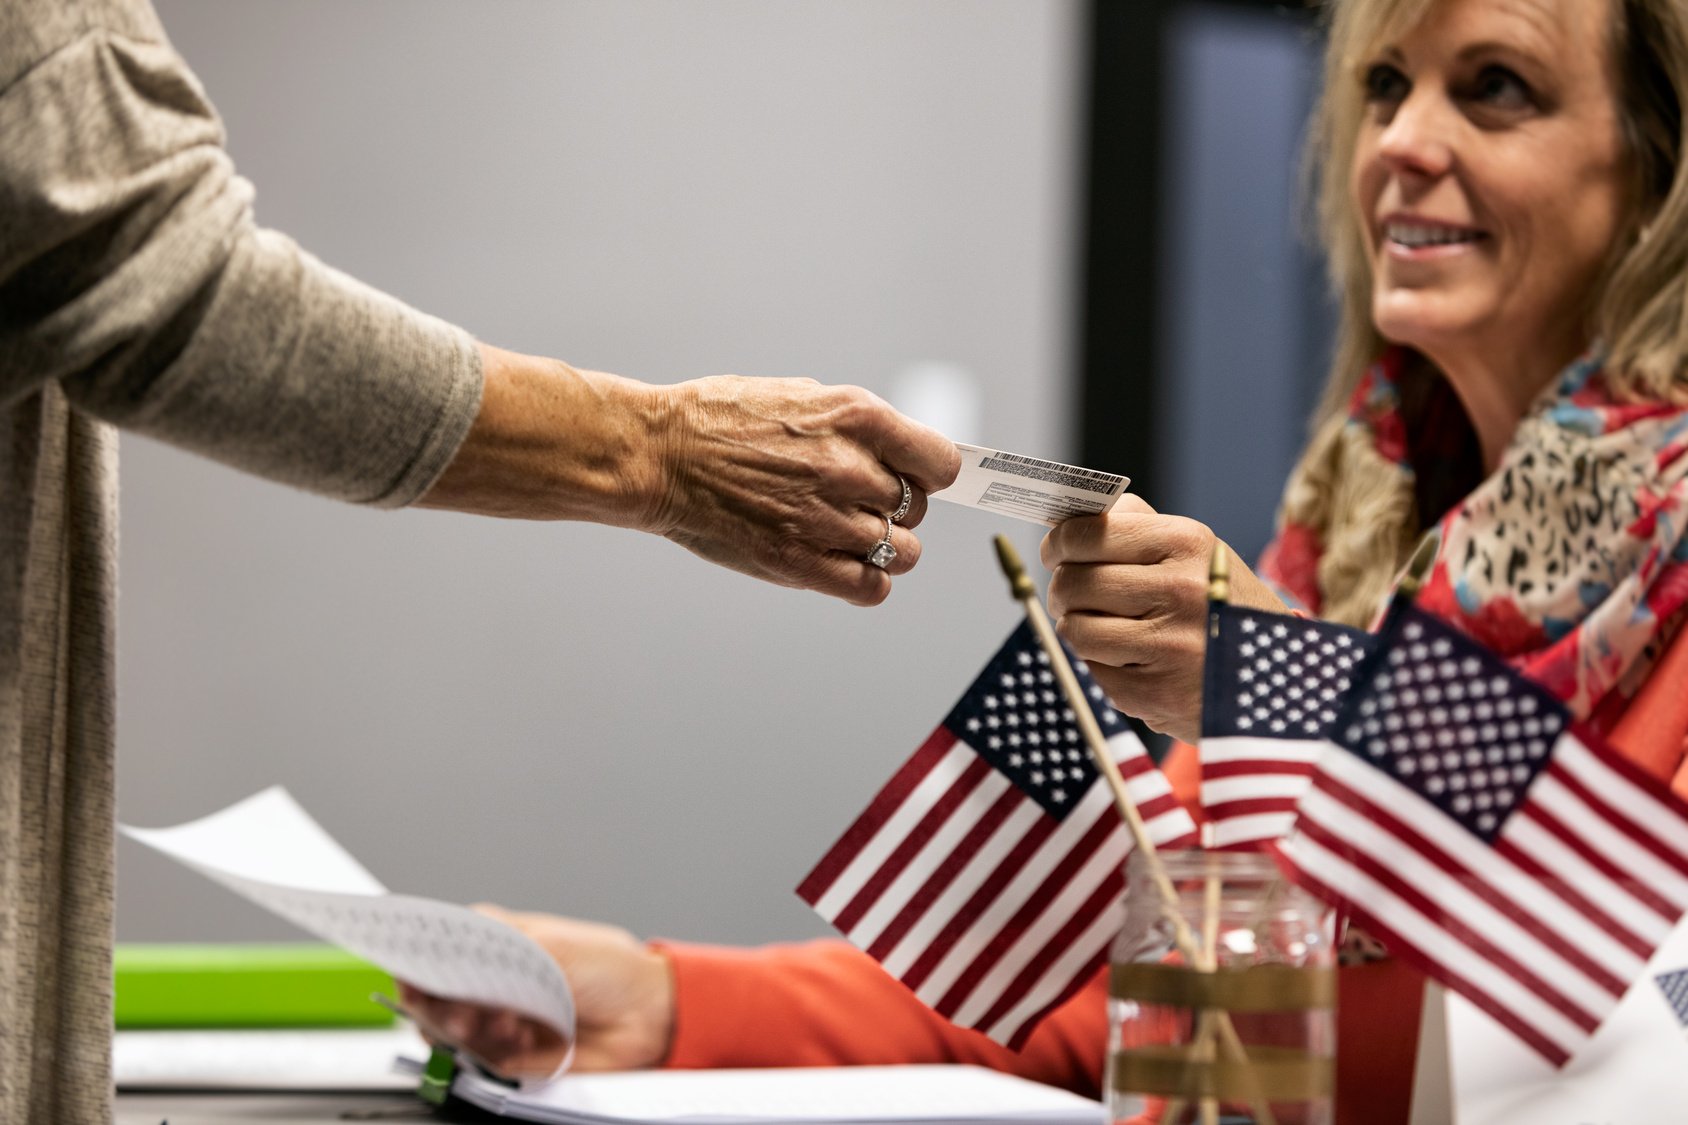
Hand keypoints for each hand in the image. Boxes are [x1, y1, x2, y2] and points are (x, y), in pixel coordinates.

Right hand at [396, 905, 674, 1075]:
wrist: (646, 1017)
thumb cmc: (610, 969)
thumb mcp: (554, 949)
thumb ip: (501, 956)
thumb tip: (457, 964)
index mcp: (497, 938)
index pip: (438, 945)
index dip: (418, 957)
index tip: (413, 970)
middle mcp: (490, 978)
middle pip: (431, 990)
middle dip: (437, 998)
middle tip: (461, 1006)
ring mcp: (495, 1016)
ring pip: (444, 1027)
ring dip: (463, 1026)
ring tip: (498, 1021)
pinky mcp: (505, 1054)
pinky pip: (473, 1060)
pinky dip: (485, 1052)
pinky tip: (516, 1039)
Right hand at [422, 346, 959, 605]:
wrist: (658, 455)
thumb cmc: (721, 420)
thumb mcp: (803, 397)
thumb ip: (858, 429)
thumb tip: (902, 457)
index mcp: (855, 416)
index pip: (939, 462)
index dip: (929, 473)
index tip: (915, 478)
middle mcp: (850, 468)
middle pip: (915, 508)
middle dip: (892, 506)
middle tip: (851, 501)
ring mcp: (826, 519)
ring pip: (901, 552)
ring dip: (883, 547)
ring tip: (844, 534)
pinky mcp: (799, 564)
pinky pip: (870, 588)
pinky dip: (866, 581)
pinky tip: (840, 564)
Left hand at [1041, 495, 1287, 742]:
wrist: (1280, 679)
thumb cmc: (1220, 606)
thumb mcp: (1197, 553)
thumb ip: (1136, 526)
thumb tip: (1069, 515)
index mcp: (1187, 544)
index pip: (1089, 534)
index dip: (1058, 543)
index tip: (1055, 552)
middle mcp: (1182, 591)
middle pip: (1074, 584)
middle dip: (1062, 591)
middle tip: (1072, 597)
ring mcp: (1171, 646)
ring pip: (1075, 630)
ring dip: (1075, 629)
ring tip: (1097, 627)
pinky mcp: (1157, 694)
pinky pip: (1093, 672)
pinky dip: (1099, 666)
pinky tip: (1129, 661)